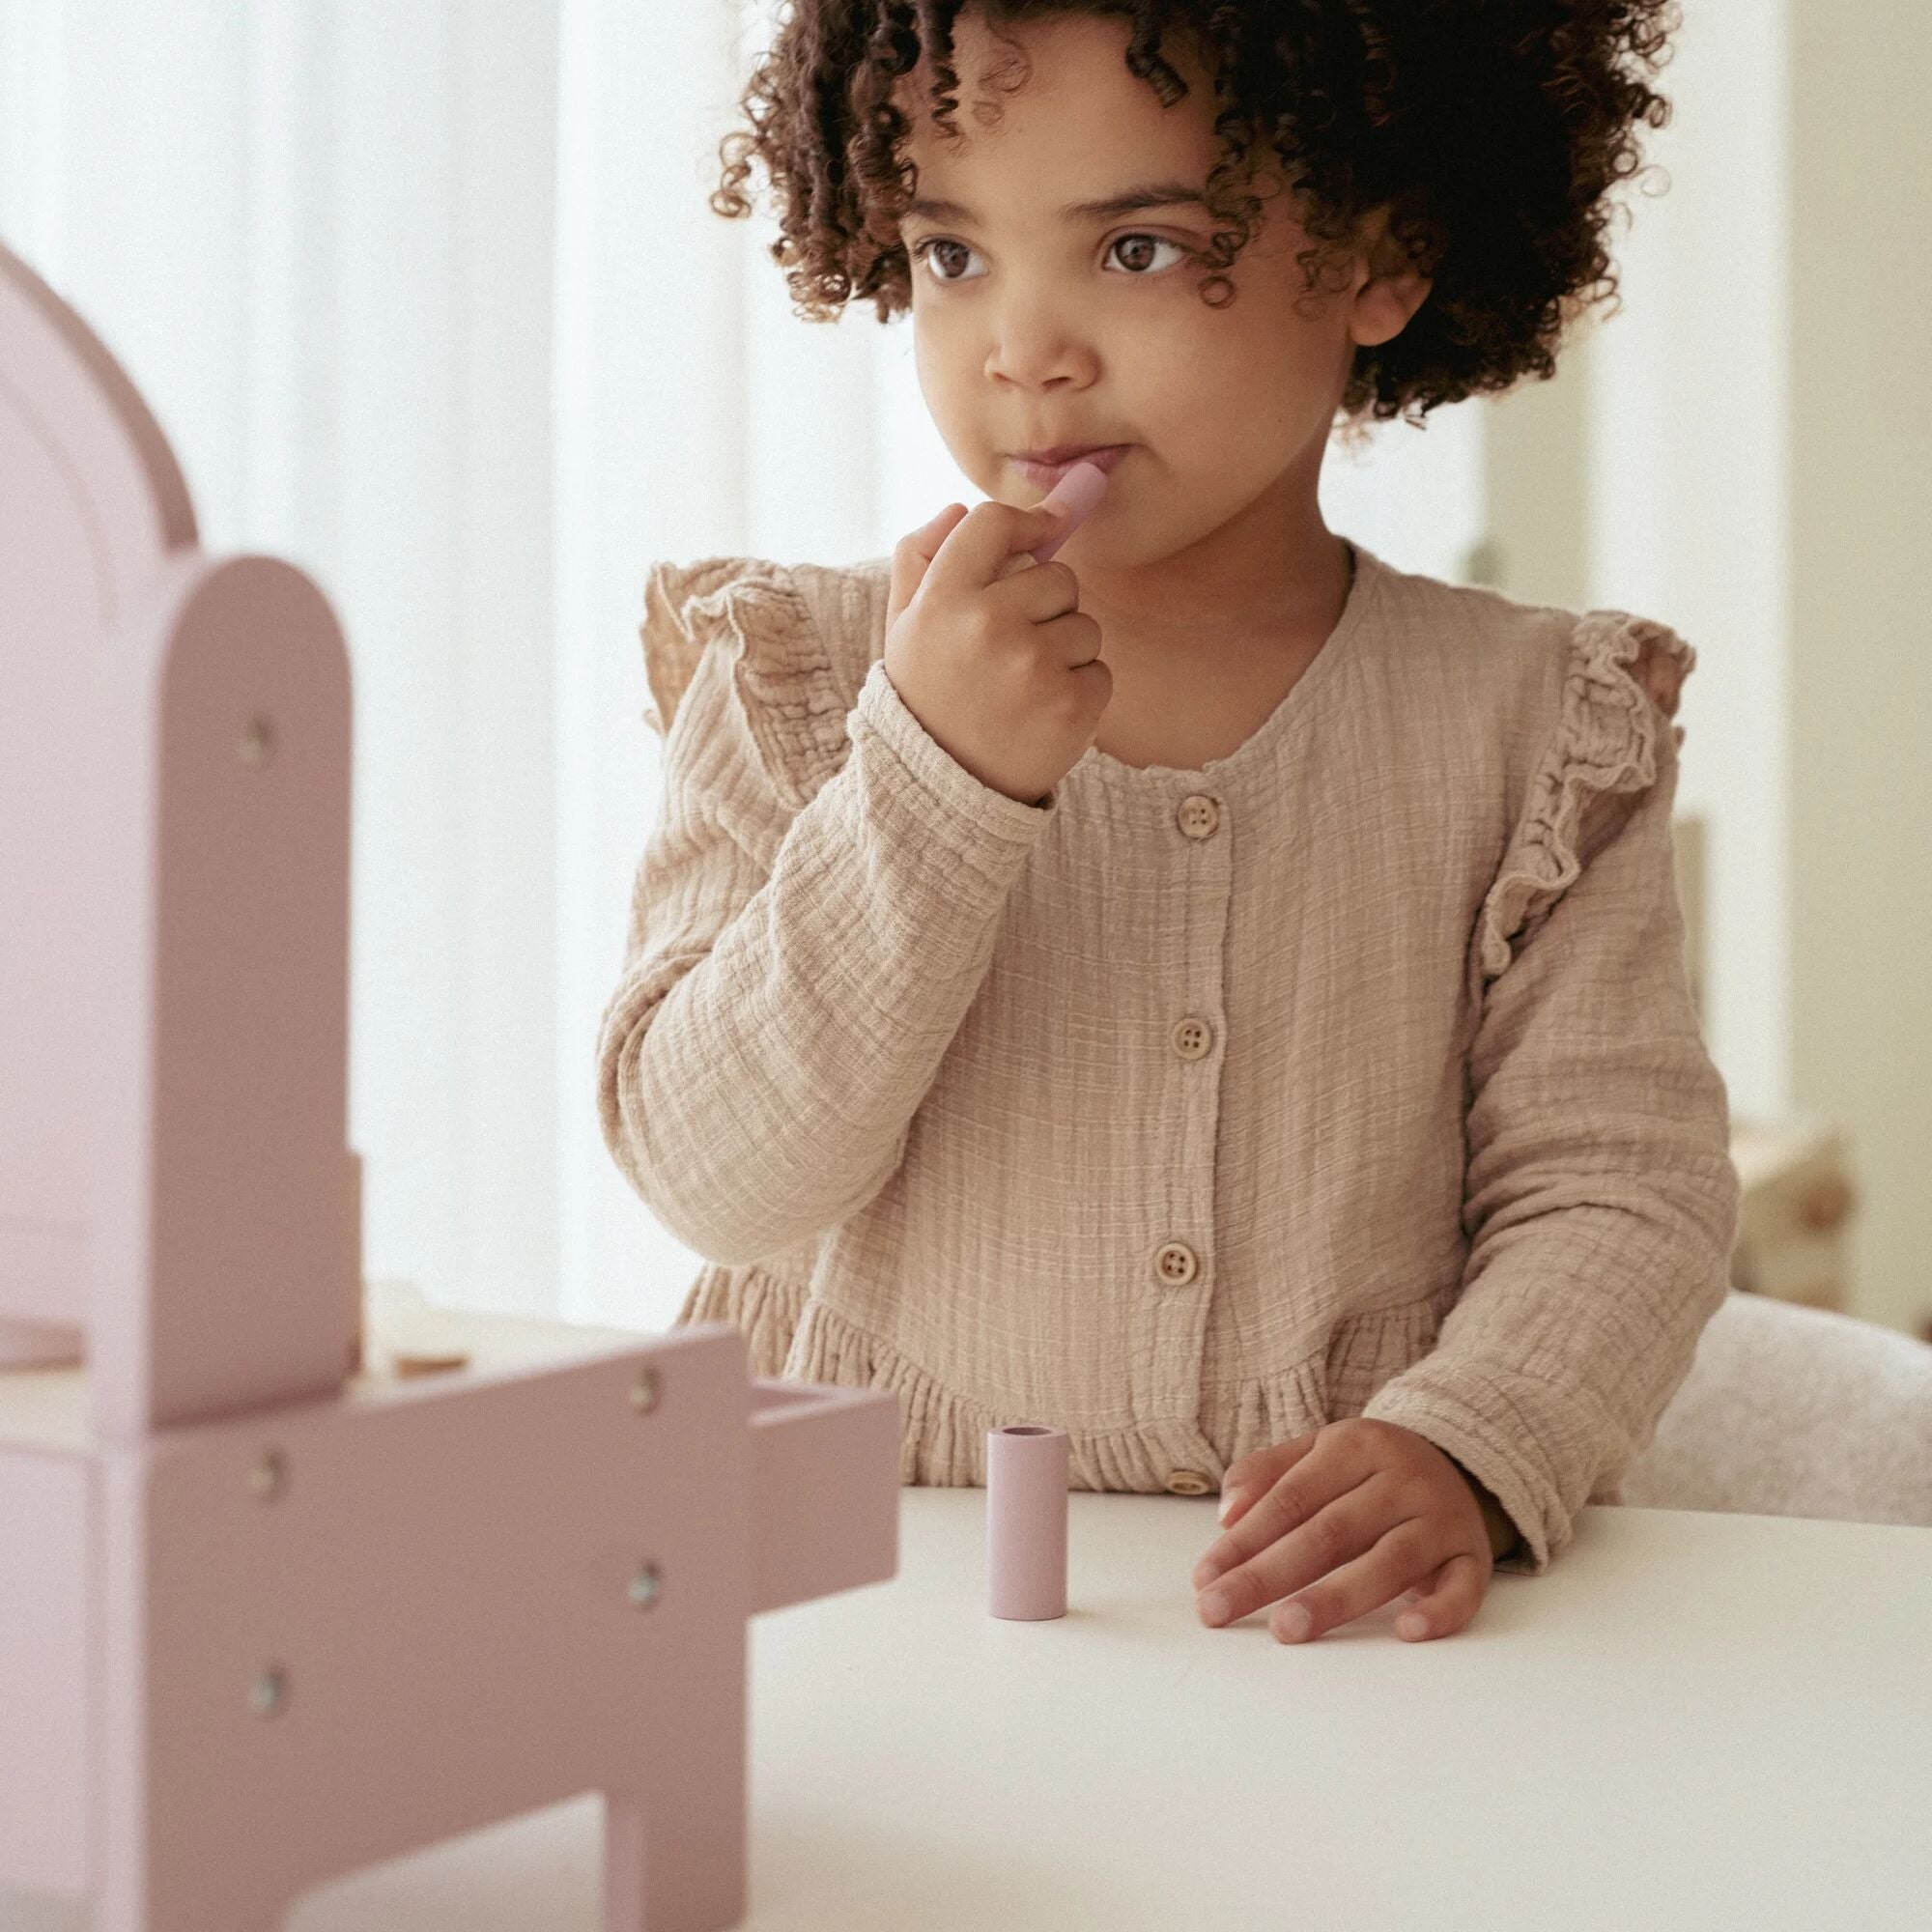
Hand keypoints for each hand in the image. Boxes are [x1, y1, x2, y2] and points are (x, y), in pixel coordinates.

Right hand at [881, 499, 1112, 805]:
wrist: (942, 789)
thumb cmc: (928, 696)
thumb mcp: (904, 626)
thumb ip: (920, 559)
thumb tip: (957, 509)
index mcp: (942, 597)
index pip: (994, 522)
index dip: (1028, 523)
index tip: (1045, 533)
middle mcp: (988, 623)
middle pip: (1058, 575)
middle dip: (1046, 606)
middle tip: (1011, 649)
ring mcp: (1033, 665)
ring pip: (1085, 624)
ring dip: (1066, 652)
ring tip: (1023, 687)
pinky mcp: (1071, 704)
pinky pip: (1100, 671)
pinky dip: (1080, 692)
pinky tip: (1042, 713)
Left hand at [1190, 1418, 1507, 1643]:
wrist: (1462, 1463)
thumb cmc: (1370, 1470)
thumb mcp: (1319, 1451)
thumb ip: (1266, 1473)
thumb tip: (1226, 1514)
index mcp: (1356, 1446)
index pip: (1290, 1498)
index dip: (1244, 1540)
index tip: (1204, 1578)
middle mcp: (1401, 1479)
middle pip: (1328, 1533)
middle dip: (1268, 1575)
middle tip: (1220, 1609)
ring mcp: (1441, 1519)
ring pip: (1388, 1562)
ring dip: (1335, 1598)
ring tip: (1286, 1629)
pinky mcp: (1473, 1557)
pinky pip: (1463, 1588)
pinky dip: (1439, 1610)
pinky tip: (1406, 1630)